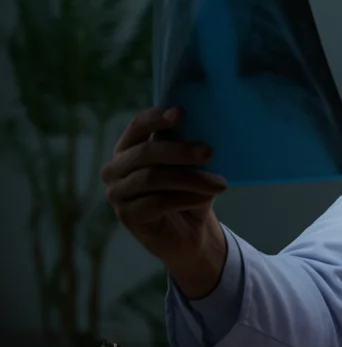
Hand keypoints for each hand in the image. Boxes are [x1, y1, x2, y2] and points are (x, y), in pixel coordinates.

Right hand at [101, 106, 227, 294]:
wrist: (190, 233)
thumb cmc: (189, 191)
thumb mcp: (191, 166)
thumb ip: (190, 147)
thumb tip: (209, 126)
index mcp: (129, 147)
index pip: (138, 125)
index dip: (157, 117)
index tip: (182, 113)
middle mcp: (115, 168)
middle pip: (146, 152)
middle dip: (180, 151)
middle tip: (210, 152)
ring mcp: (117, 194)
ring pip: (153, 178)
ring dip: (191, 178)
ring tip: (219, 184)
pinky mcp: (127, 217)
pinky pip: (157, 202)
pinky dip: (185, 198)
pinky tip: (204, 198)